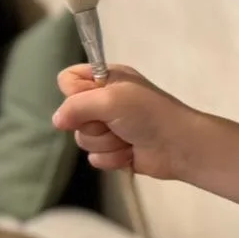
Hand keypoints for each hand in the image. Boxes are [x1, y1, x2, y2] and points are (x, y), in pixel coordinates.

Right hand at [51, 64, 199, 181]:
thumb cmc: (149, 115)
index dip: (73, 93)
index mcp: (107, 79)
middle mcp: (106, 101)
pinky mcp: (116, 150)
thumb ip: (76, 106)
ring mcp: (111, 127)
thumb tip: (57, 121)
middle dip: (93, 125)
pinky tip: (130, 154)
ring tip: (128, 139)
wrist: (181, 147)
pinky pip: (96, 157)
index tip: (91, 101)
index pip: (67, 80)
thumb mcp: (110, 99)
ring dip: (106, 143)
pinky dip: (113, 158)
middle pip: (72, 114)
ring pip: (83, 139)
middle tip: (116, 123)